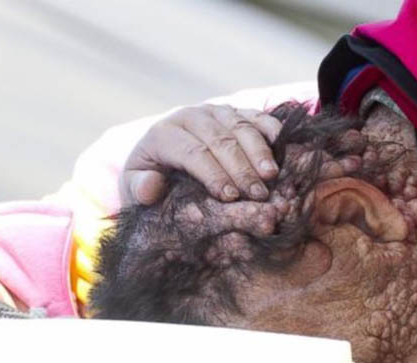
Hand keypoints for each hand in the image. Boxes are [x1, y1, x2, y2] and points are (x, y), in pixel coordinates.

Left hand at [122, 104, 281, 204]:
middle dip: (241, 168)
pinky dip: (270, 129)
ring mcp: (212, 111)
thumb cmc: (149, 182)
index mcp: (162, 134)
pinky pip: (254, 115)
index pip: (192, 153)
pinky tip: (282, 146)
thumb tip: (150, 185)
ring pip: (239, 125)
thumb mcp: (133, 190)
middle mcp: (187, 116)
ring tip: (272, 176)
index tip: (231, 198)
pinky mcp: (231, 112)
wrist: (158, 163)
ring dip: (258, 151)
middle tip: (258, 194)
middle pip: (220, 140)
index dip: (213, 174)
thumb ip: (139, 188)